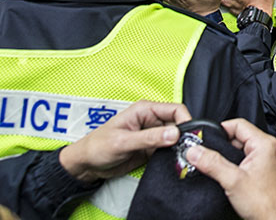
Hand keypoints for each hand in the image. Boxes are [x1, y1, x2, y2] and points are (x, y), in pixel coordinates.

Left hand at [58, 101, 190, 184]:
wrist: (86, 165)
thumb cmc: (97, 147)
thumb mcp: (123, 142)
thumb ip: (149, 138)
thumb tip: (174, 133)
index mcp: (145, 110)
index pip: (175, 109)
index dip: (185, 121)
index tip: (189, 136)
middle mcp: (151, 121)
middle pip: (178, 124)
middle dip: (184, 136)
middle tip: (187, 150)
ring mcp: (152, 135)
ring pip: (176, 138)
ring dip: (179, 147)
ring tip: (181, 158)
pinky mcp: (151, 149)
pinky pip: (169, 150)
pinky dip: (173, 156)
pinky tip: (173, 162)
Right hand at [185, 118, 275, 219]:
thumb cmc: (265, 203)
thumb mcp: (233, 180)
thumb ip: (212, 163)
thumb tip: (195, 151)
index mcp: (264, 143)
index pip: (238, 124)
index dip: (219, 129)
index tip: (205, 138)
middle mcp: (266, 148)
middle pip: (237, 136)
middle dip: (220, 144)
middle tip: (205, 153)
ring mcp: (264, 160)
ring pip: (239, 149)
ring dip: (225, 156)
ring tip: (213, 165)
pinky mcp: (261, 171)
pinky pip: (242, 160)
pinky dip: (231, 164)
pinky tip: (224, 174)